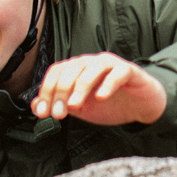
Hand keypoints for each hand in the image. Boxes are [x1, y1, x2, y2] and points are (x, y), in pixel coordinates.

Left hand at [31, 52, 166, 125]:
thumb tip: (36, 105)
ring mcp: (111, 65)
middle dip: (61, 92)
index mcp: (77, 69)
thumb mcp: (81, 109)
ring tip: (75, 105)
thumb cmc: (110, 104)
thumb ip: (61, 105)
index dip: (46, 91)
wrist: (141, 106)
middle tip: (59, 113)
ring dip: (80, 87)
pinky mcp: (129, 71)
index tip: (43, 112)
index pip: (56, 72)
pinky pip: (117, 72)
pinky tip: (101, 97)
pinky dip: (107, 84)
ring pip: (91, 69)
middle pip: (71, 69)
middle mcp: (91, 63)